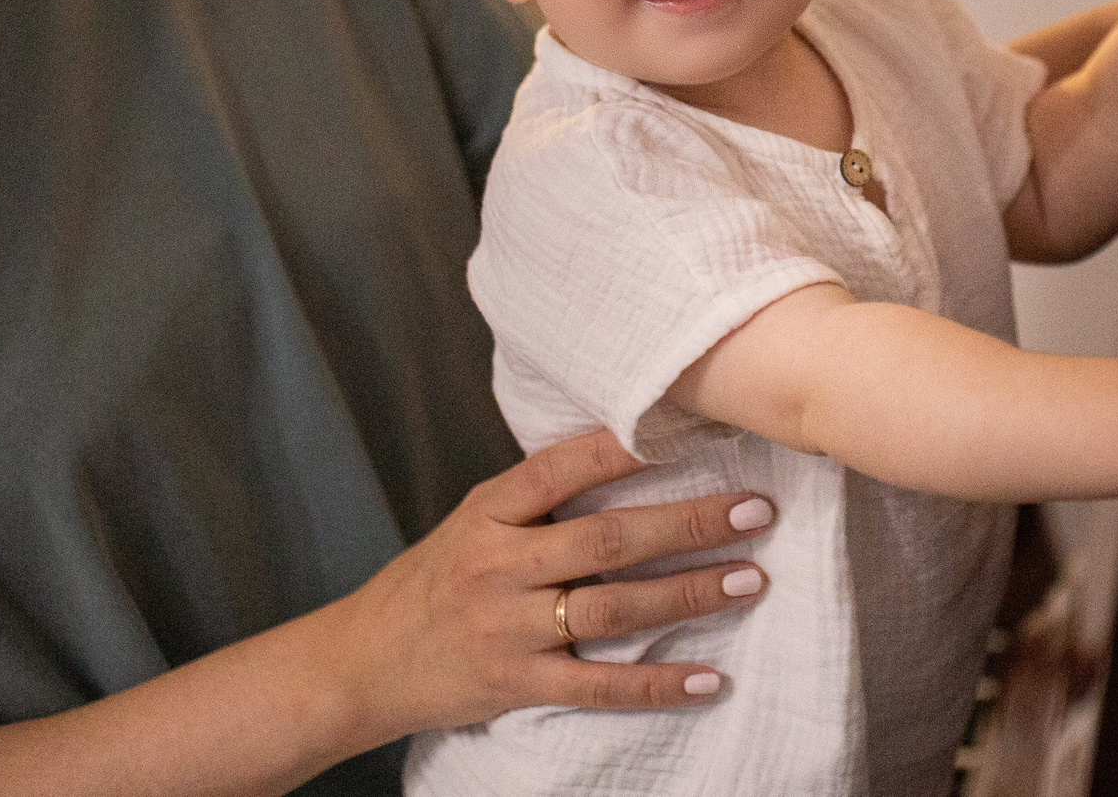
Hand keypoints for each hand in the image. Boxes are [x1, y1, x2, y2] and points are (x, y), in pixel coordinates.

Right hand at [329, 429, 773, 735]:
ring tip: (750, 578)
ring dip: (688, 594)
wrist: (361, 663)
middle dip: (689, 523)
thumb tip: (628, 444)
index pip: (562, 467)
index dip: (626, 448)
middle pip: (608, 540)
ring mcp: (508, 629)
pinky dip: (657, 684)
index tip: (692, 430)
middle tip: (755, 509)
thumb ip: (539, 493)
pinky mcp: (517, 685)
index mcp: (489, 512)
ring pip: (613, 610)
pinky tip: (709, 679)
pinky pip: (598, 687)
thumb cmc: (435, 581)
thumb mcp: (474, 519)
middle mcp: (499, 565)